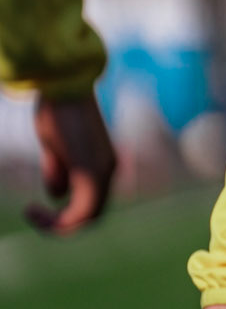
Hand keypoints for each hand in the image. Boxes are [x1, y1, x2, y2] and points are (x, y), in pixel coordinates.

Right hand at [26, 93, 116, 234]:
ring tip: (32, 215)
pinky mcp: (93, 172)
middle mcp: (110, 170)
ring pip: (87, 218)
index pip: (91, 204)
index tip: (35, 208)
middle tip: (32, 214)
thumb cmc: (57, 109)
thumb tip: (58, 195)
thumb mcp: (54, 146)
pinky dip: (60, 221)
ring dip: (58, 225)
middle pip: (91, 216)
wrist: (64, 83)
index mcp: (104, 163)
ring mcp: (104, 172)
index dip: (64, 216)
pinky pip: (82, 213)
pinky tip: (34, 211)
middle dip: (61, 224)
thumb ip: (58, 170)